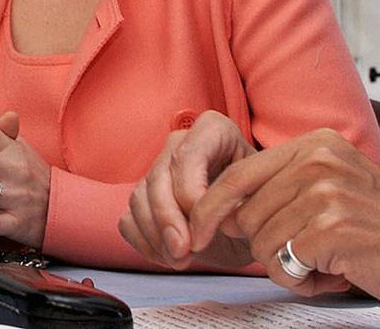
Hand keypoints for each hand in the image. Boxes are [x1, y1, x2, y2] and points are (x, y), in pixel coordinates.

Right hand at [119, 110, 255, 268]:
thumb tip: (207, 224)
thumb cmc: (262, 207)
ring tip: (182, 260)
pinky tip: (168, 257)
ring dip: (156, 236)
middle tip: (184, 252)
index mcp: (214, 131)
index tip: (204, 232)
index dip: (190, 195)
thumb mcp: (262, 204)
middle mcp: (180, 143)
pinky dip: (145, 243)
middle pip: (158, 179)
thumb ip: (237, 207)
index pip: (187, 156)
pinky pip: (128, 219)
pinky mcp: (143, 198)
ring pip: (139, 199)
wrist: (254, 224)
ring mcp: (157, 169)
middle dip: (168, 220)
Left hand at [190, 128, 379, 296]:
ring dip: (284, 265)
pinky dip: (299, 280)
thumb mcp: (325, 191)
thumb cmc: (371, 229)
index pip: (239, 174)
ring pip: (260, 241)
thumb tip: (219, 213)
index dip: (210, 206)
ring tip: (320, 261)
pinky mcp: (333, 228)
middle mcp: (320, 162)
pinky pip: (282, 263)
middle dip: (264, 245)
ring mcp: (327, 193)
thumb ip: (276, 190)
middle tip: (303, 253)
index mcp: (316, 146)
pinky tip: (329, 274)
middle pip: (246, 213)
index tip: (196, 229)